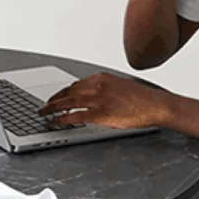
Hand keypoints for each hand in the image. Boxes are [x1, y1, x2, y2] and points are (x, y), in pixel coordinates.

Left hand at [38, 73, 171, 129]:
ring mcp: (98, 99)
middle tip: (44, 106)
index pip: (75, 84)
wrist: (155, 104)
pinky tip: (56, 121)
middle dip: (54, 99)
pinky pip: (75, 115)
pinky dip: (63, 118)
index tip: (56, 97)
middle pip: (68, 91)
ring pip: (68, 102)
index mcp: (101, 77)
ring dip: (52, 108)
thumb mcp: (119, 86)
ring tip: (44, 114)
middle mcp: (97, 85)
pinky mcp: (100, 113)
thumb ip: (103, 90)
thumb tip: (90, 98)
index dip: (62, 92)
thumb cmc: (141, 99)